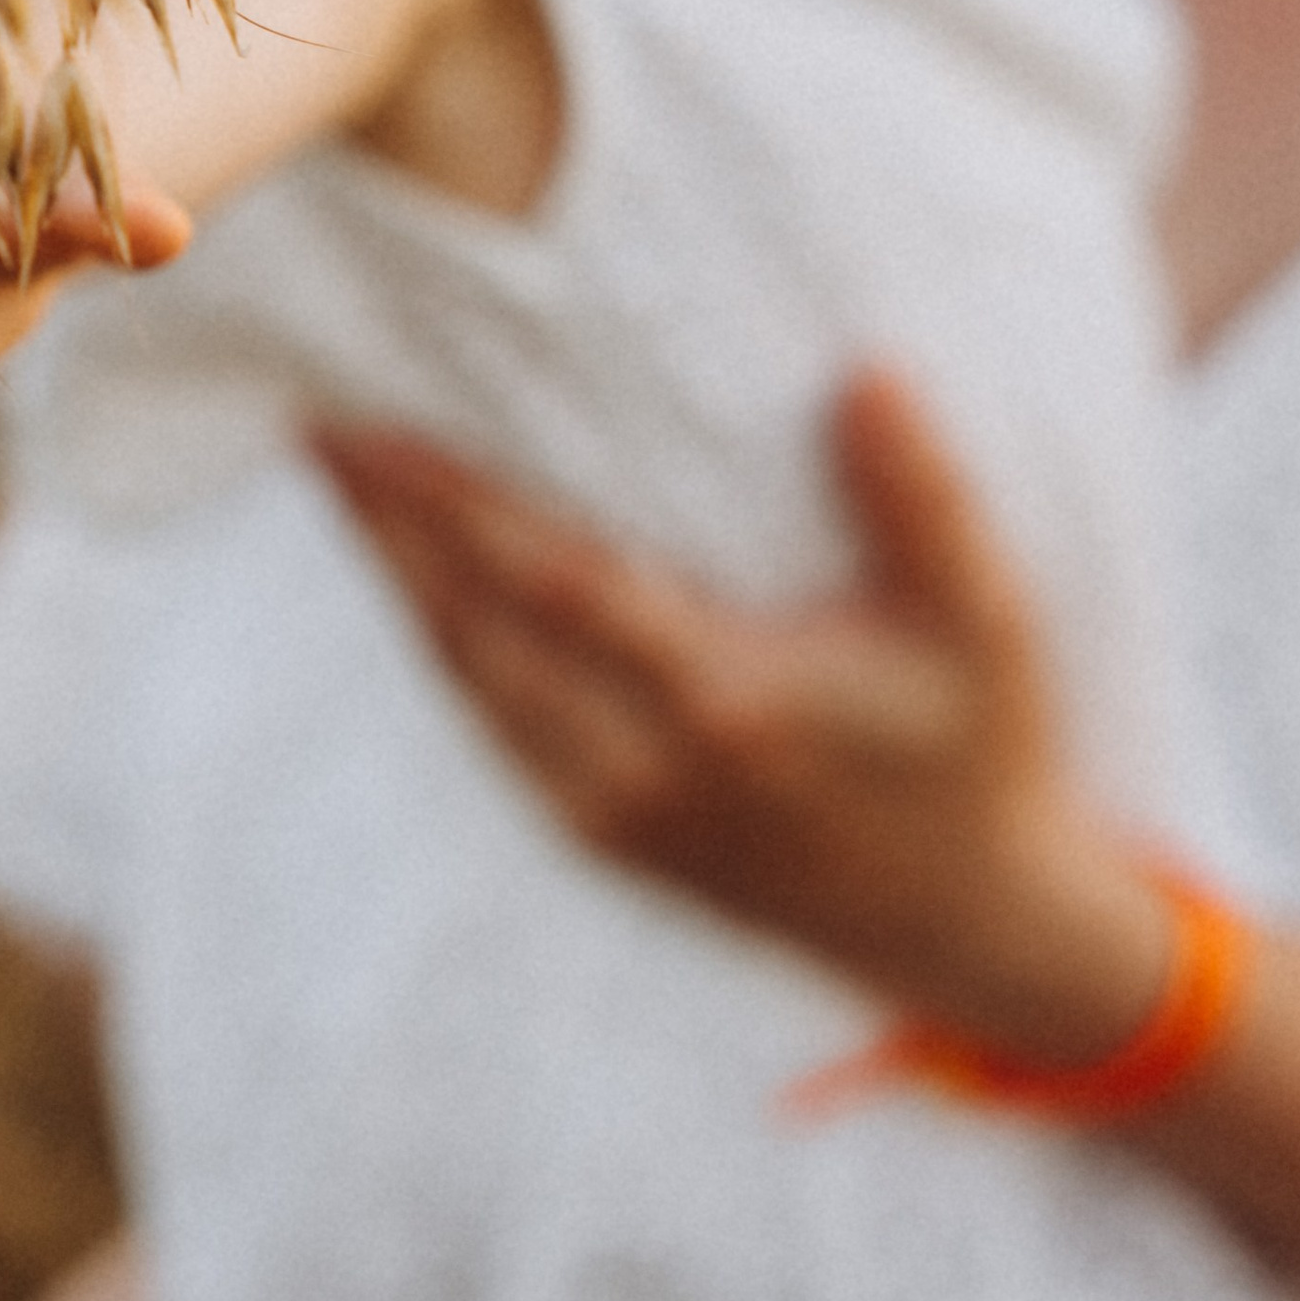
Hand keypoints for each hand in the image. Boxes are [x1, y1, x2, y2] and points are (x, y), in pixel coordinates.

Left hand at [316, 369, 1168, 1063]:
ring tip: (347, 479)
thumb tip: (865, 371)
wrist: (966, 928)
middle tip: (316, 427)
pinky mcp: (603, 836)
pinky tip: (417, 575)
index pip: (552, 586)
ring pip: (468, 683)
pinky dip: (444, 641)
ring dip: (399, 580)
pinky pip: (494, 724)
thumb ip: (922, 497)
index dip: (451, 506)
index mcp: (725, 704)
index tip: (377, 428)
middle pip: (472, 633)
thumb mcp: (983, 622)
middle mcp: (644, 768)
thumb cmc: (976, 750)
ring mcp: (612, 814)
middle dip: (388, 529)